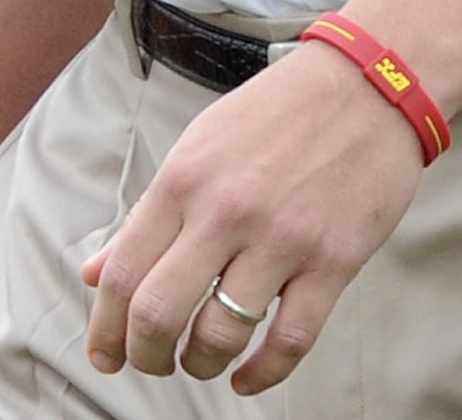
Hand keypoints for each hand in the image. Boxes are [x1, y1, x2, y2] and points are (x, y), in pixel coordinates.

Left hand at [80, 41, 419, 396]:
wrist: (367, 84)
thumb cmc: (277, 113)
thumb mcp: (199, 146)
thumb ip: (148, 214)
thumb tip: (95, 273)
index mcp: (184, 179)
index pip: (124, 273)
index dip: (106, 330)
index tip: (105, 356)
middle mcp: (225, 210)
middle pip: (159, 313)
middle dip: (146, 356)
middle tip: (152, 363)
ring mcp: (281, 238)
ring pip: (221, 335)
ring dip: (202, 363)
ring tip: (201, 360)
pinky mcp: (333, 261)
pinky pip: (290, 340)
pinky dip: (262, 374)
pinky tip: (247, 378)